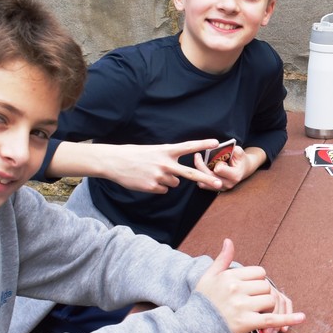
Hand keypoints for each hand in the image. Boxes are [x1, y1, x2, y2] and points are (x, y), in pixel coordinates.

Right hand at [80, 138, 222, 192]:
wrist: (114, 162)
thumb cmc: (134, 155)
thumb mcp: (153, 151)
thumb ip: (168, 159)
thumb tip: (178, 177)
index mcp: (165, 150)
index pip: (188, 146)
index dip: (202, 144)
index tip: (216, 142)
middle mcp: (165, 163)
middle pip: (190, 173)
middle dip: (205, 179)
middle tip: (218, 184)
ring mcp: (159, 176)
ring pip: (174, 183)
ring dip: (168, 180)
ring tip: (152, 173)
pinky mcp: (153, 187)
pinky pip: (164, 190)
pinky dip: (158, 186)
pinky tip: (147, 180)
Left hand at [193, 145, 266, 192]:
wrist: (243, 169)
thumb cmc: (240, 159)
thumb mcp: (239, 152)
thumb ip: (231, 149)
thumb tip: (219, 146)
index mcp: (235, 175)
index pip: (219, 169)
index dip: (217, 162)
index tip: (219, 158)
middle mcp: (228, 184)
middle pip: (208, 176)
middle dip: (201, 165)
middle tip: (197, 155)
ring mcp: (221, 188)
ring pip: (203, 182)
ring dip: (200, 171)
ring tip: (199, 162)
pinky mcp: (216, 189)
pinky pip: (202, 184)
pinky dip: (200, 177)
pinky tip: (201, 169)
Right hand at [195, 239, 305, 332]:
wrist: (194, 328)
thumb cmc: (203, 301)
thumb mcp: (209, 277)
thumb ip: (222, 259)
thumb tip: (229, 241)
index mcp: (230, 277)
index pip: (259, 272)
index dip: (258, 281)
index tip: (251, 289)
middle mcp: (237, 290)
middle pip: (266, 286)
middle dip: (263, 294)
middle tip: (254, 302)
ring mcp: (242, 306)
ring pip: (270, 300)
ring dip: (268, 306)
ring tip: (257, 311)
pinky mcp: (247, 323)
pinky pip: (272, 319)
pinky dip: (288, 319)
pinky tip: (301, 318)